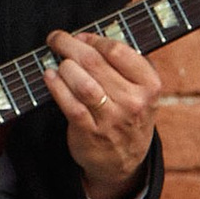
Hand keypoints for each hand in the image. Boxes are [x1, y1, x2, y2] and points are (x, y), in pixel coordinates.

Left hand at [46, 25, 160, 198]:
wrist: (125, 162)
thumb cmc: (129, 116)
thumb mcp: (143, 92)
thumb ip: (126, 65)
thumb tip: (90, 38)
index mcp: (150, 86)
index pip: (118, 51)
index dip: (93, 39)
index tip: (80, 36)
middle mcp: (133, 102)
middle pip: (95, 63)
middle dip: (70, 45)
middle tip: (57, 39)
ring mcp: (112, 119)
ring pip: (82, 83)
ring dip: (64, 67)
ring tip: (58, 63)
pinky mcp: (90, 133)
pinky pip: (70, 104)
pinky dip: (56, 86)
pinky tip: (50, 77)